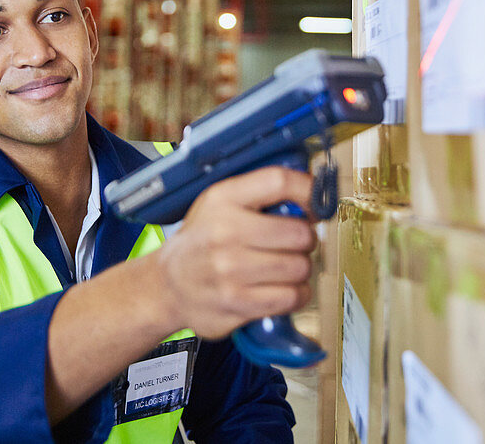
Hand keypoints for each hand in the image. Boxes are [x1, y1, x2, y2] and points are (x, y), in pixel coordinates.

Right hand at [153, 166, 316, 339]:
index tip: (317, 204)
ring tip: (285, 267)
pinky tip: (284, 288)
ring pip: (299, 267)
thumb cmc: (202, 241)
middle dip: (305, 240)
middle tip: (294, 244)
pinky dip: (296, 294)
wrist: (167, 285)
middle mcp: (224, 232)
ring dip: (301, 269)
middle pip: (299, 232)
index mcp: (222, 200)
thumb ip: (260, 193)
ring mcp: (229, 271)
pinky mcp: (236, 303)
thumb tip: (313, 191)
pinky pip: (290, 297)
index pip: (278, 182)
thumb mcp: (220, 204)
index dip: (308, 191)